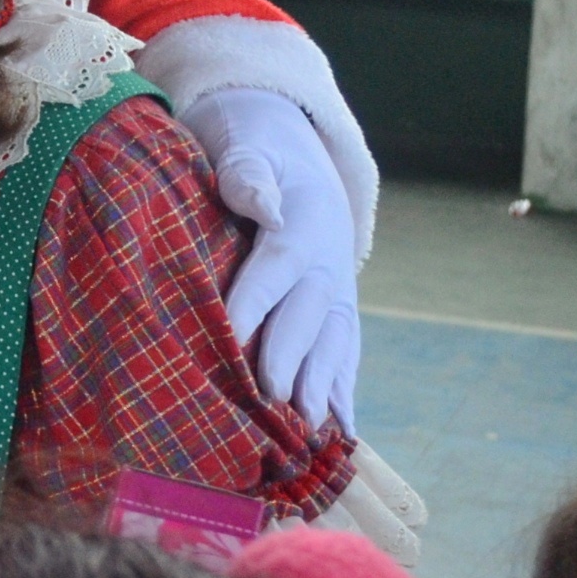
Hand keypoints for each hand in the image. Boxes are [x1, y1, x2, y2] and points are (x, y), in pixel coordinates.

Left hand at [184, 87, 362, 432]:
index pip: (274, 272)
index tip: (231, 344)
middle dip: (287, 360)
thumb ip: (248, 175)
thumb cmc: (253, 148)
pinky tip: (340, 431)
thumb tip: (262, 206)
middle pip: (308, 317)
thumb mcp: (248, 145)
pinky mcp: (340, 308)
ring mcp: (339, 289)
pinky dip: (342, 391)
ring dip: (321, 387)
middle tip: (268, 402)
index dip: (252, 309)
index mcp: (302, 223)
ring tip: (309, 432)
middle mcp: (328, 263)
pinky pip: (345, 353)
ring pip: (334, 343)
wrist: (293, 146)